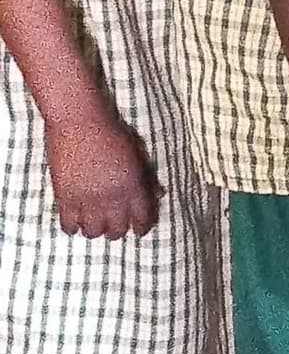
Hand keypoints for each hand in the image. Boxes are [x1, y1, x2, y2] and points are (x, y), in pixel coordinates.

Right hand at [44, 103, 157, 239]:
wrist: (78, 120)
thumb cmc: (111, 130)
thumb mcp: (137, 152)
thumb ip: (147, 176)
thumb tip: (159, 193)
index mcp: (133, 187)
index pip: (142, 219)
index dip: (142, 227)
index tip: (139, 230)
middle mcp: (112, 198)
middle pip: (117, 231)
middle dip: (118, 231)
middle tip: (114, 226)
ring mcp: (87, 200)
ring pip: (93, 232)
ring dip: (95, 229)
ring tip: (93, 223)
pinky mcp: (64, 198)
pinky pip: (69, 225)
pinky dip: (72, 227)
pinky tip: (75, 220)